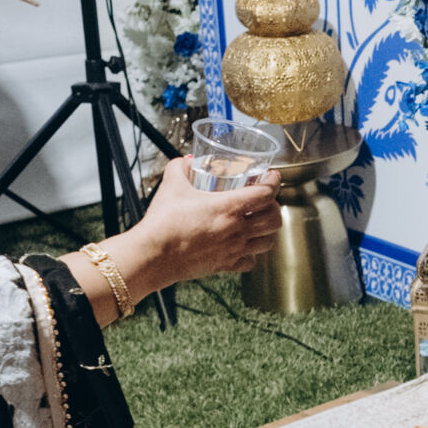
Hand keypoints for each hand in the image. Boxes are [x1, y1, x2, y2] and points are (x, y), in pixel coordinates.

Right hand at [64, 159, 282, 317]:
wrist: (152, 256)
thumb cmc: (162, 222)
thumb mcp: (171, 186)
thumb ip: (179, 168)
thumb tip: (186, 161)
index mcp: (229, 208)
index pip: (265, 193)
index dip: (273, 182)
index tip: (273, 176)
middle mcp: (237, 230)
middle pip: (274, 220)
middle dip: (274, 207)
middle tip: (266, 201)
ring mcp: (233, 250)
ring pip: (268, 242)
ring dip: (268, 231)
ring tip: (260, 223)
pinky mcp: (225, 266)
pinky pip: (250, 262)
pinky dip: (252, 253)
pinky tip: (244, 246)